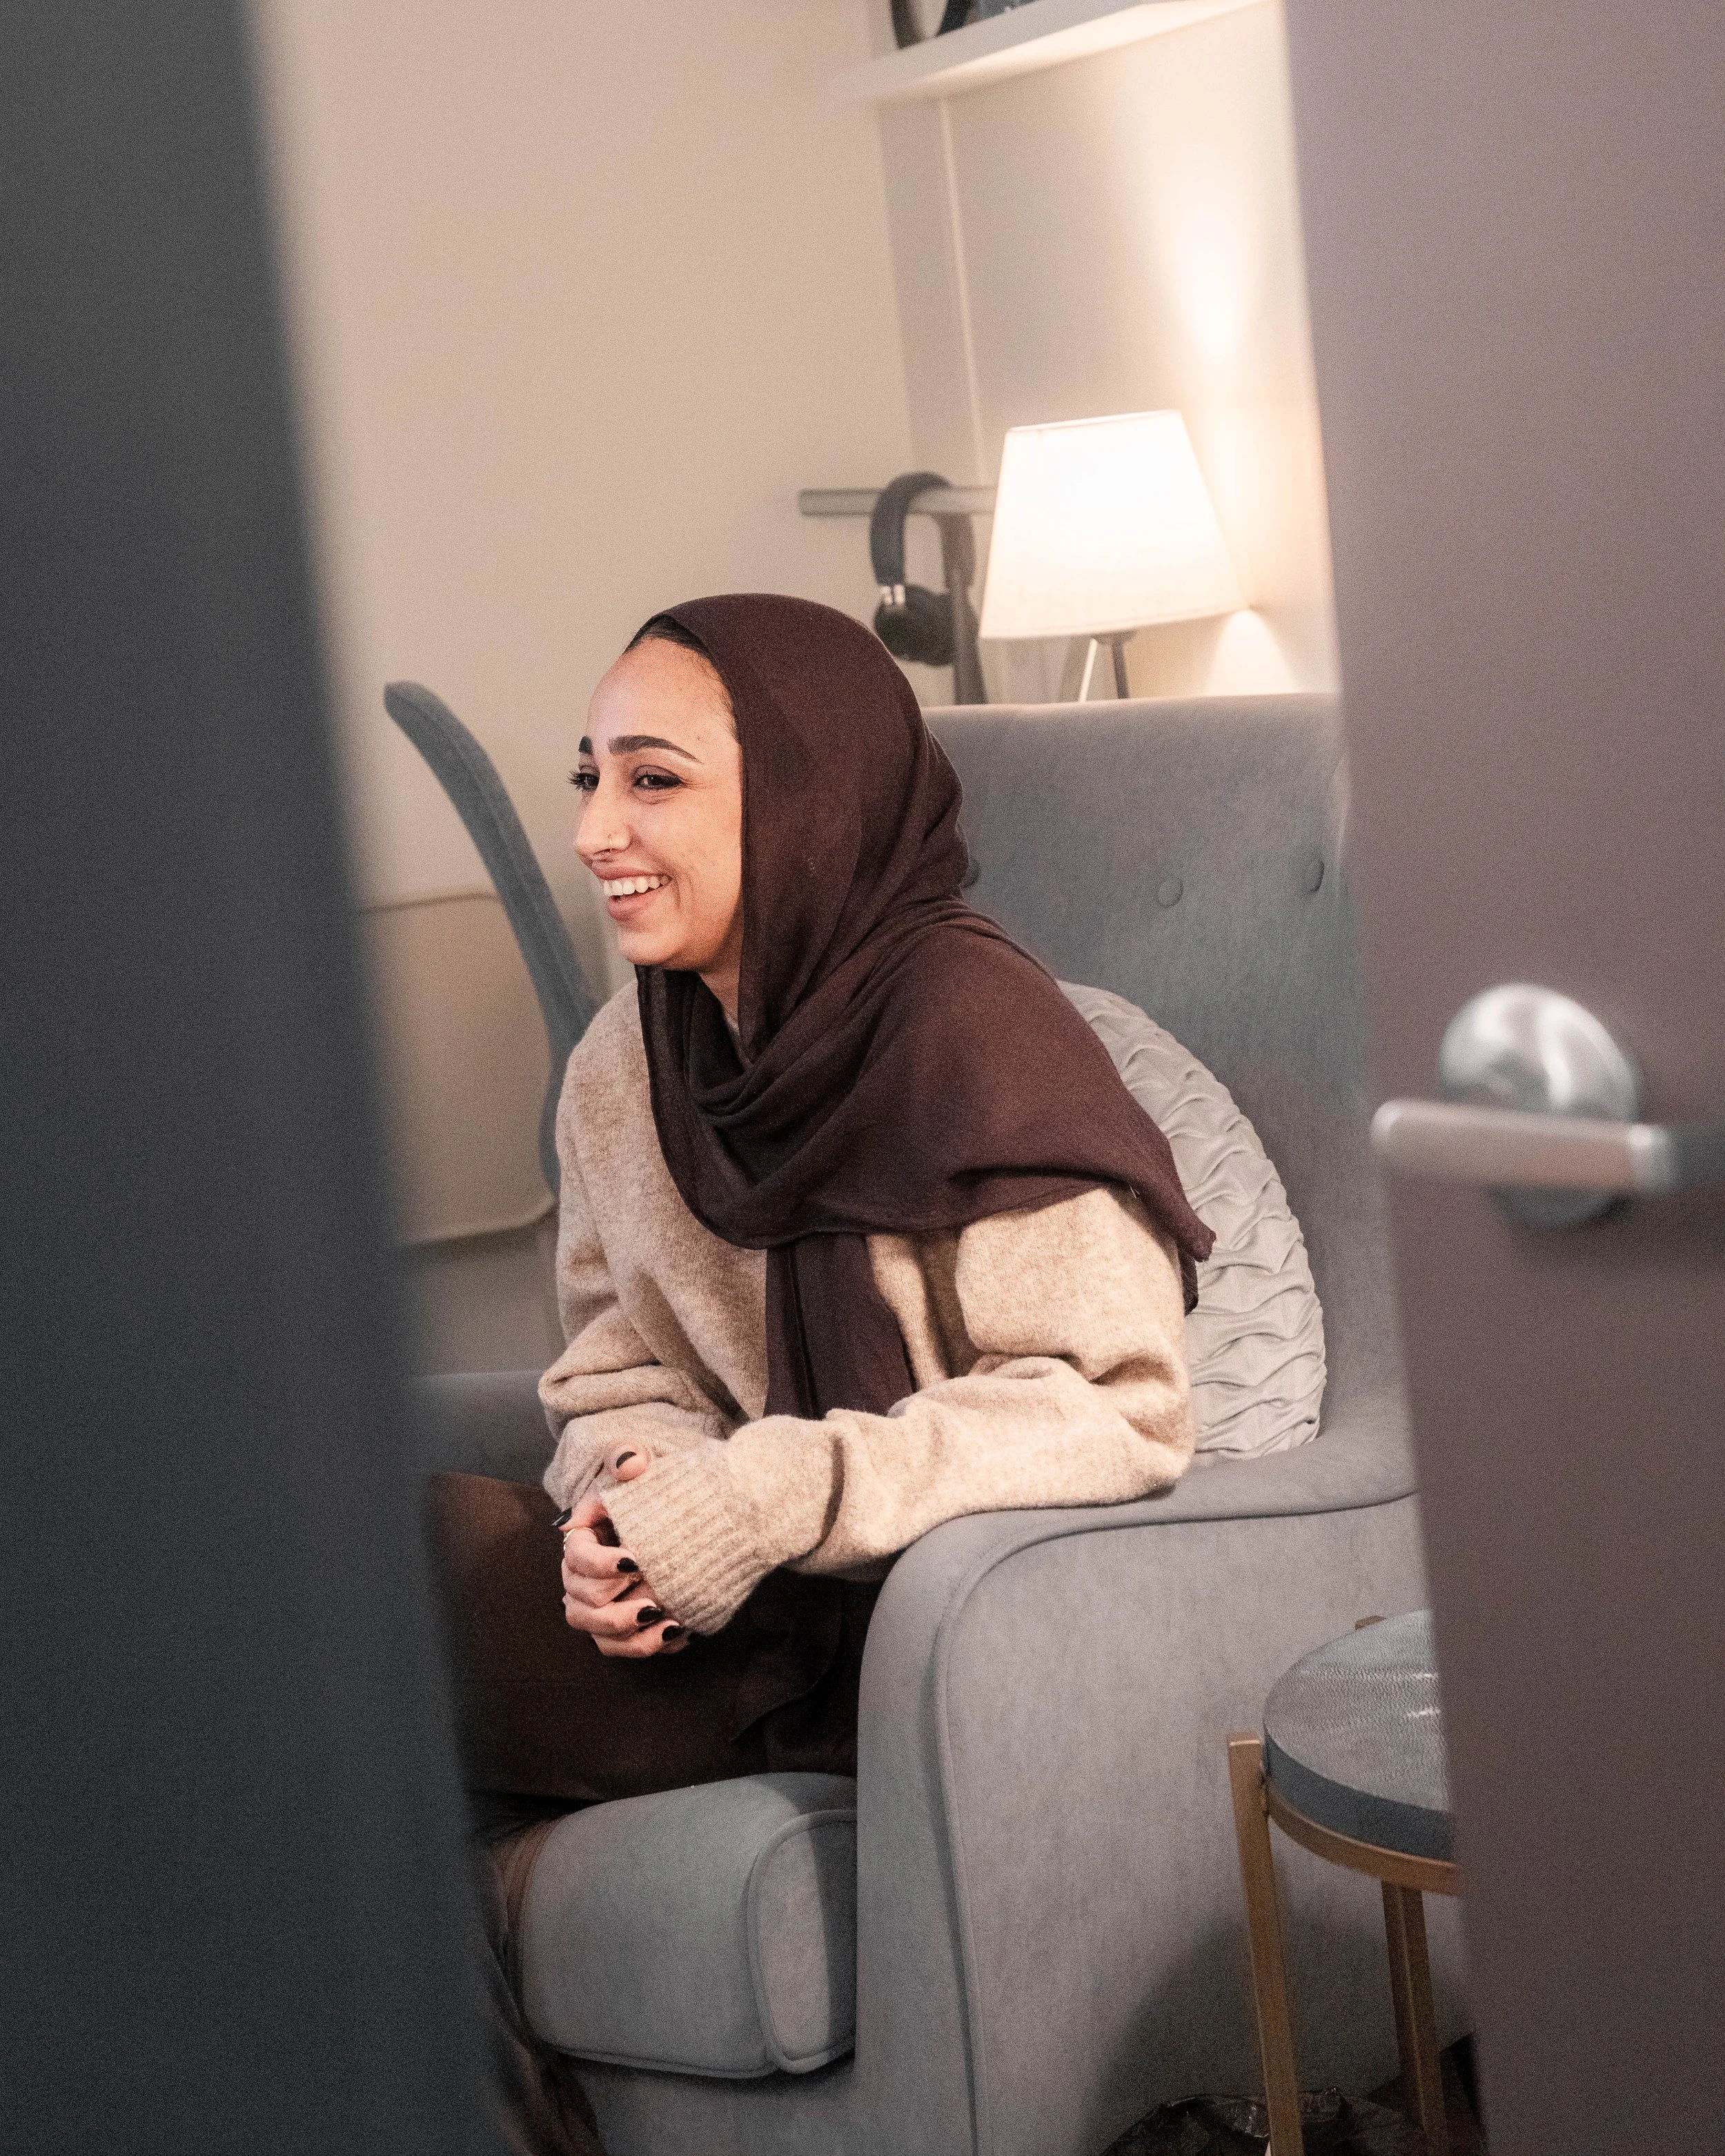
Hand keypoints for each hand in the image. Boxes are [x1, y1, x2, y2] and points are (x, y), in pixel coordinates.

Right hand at [557, 1450, 687, 1656]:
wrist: (688, 1517)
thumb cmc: (656, 1490)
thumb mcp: (643, 1465)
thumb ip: (628, 1456)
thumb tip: (625, 1466)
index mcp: (581, 1541)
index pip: (577, 1560)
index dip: (602, 1565)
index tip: (636, 1561)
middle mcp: (583, 1580)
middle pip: (581, 1605)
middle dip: (617, 1604)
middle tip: (654, 1594)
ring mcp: (602, 1607)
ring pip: (599, 1637)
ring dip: (631, 1635)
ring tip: (668, 1621)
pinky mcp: (625, 1627)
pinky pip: (624, 1649)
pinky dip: (648, 1647)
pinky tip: (679, 1631)